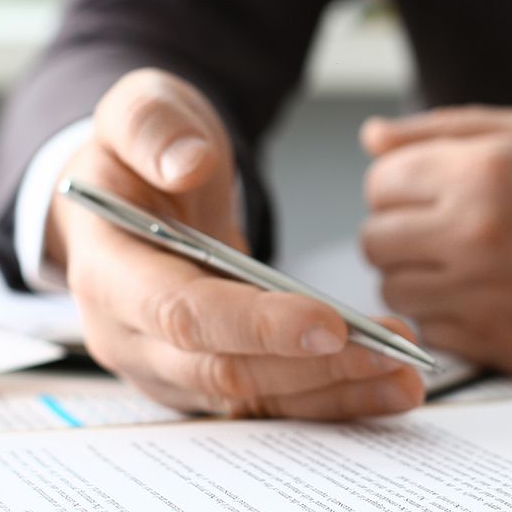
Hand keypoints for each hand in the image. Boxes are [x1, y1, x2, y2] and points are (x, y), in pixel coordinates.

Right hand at [48, 68, 423, 416]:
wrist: (129, 195)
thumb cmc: (136, 155)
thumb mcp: (137, 109)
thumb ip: (151, 126)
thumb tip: (184, 164)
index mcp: (106, 273)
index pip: (182, 315)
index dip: (257, 326)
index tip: (330, 322)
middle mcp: (128, 337)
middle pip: (226, 371)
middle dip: (315, 367)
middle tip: (392, 350)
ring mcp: (165, 368)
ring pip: (254, 399)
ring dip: (334, 392)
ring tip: (405, 376)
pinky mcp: (204, 381)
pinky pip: (270, 402)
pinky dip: (331, 399)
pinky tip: (385, 387)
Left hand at [360, 106, 511, 374]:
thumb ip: (444, 129)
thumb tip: (371, 139)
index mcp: (480, 171)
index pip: (379, 182)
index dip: (399, 188)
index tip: (429, 195)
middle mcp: (472, 230)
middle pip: (373, 239)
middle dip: (399, 234)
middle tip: (441, 233)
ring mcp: (479, 290)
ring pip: (391, 290)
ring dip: (416, 279)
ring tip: (464, 266)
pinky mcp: (489, 339)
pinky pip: (426, 328)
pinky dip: (443, 316)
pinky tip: (483, 297)